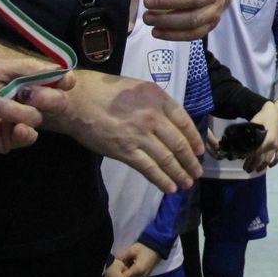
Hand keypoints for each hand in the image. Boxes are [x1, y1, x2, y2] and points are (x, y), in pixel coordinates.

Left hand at [0, 57, 74, 153]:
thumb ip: (26, 68)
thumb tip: (60, 69)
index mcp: (23, 80)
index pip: (55, 80)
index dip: (64, 80)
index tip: (64, 81)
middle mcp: (26, 100)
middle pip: (57, 101)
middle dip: (47, 97)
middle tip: (27, 94)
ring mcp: (18, 120)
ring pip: (38, 117)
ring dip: (15, 110)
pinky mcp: (10, 140)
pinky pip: (30, 137)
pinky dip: (25, 132)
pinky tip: (14, 128)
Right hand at [49, 69, 203, 192]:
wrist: (77, 101)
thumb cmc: (105, 92)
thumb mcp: (138, 88)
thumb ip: (156, 104)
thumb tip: (173, 123)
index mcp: (158, 98)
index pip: (185, 121)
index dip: (195, 139)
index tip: (200, 151)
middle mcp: (152, 116)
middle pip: (178, 143)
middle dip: (190, 161)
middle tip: (197, 172)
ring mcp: (139, 135)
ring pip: (167, 159)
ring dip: (179, 173)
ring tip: (187, 183)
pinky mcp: (125, 151)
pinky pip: (149, 168)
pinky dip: (162, 180)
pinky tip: (170, 187)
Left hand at [119, 242, 160, 276]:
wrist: (155, 249)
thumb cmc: (143, 248)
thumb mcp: (130, 250)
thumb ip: (121, 257)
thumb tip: (113, 263)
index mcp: (137, 270)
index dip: (118, 275)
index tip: (116, 269)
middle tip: (118, 270)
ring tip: (123, 270)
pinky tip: (128, 271)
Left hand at [244, 99, 277, 173]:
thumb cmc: (265, 116)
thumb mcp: (255, 123)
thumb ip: (248, 133)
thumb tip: (239, 142)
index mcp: (267, 139)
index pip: (255, 153)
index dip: (248, 157)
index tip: (241, 159)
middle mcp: (273, 145)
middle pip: (261, 158)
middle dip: (253, 165)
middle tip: (245, 169)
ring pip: (268, 159)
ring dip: (261, 166)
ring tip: (254, 170)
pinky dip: (274, 162)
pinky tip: (269, 166)